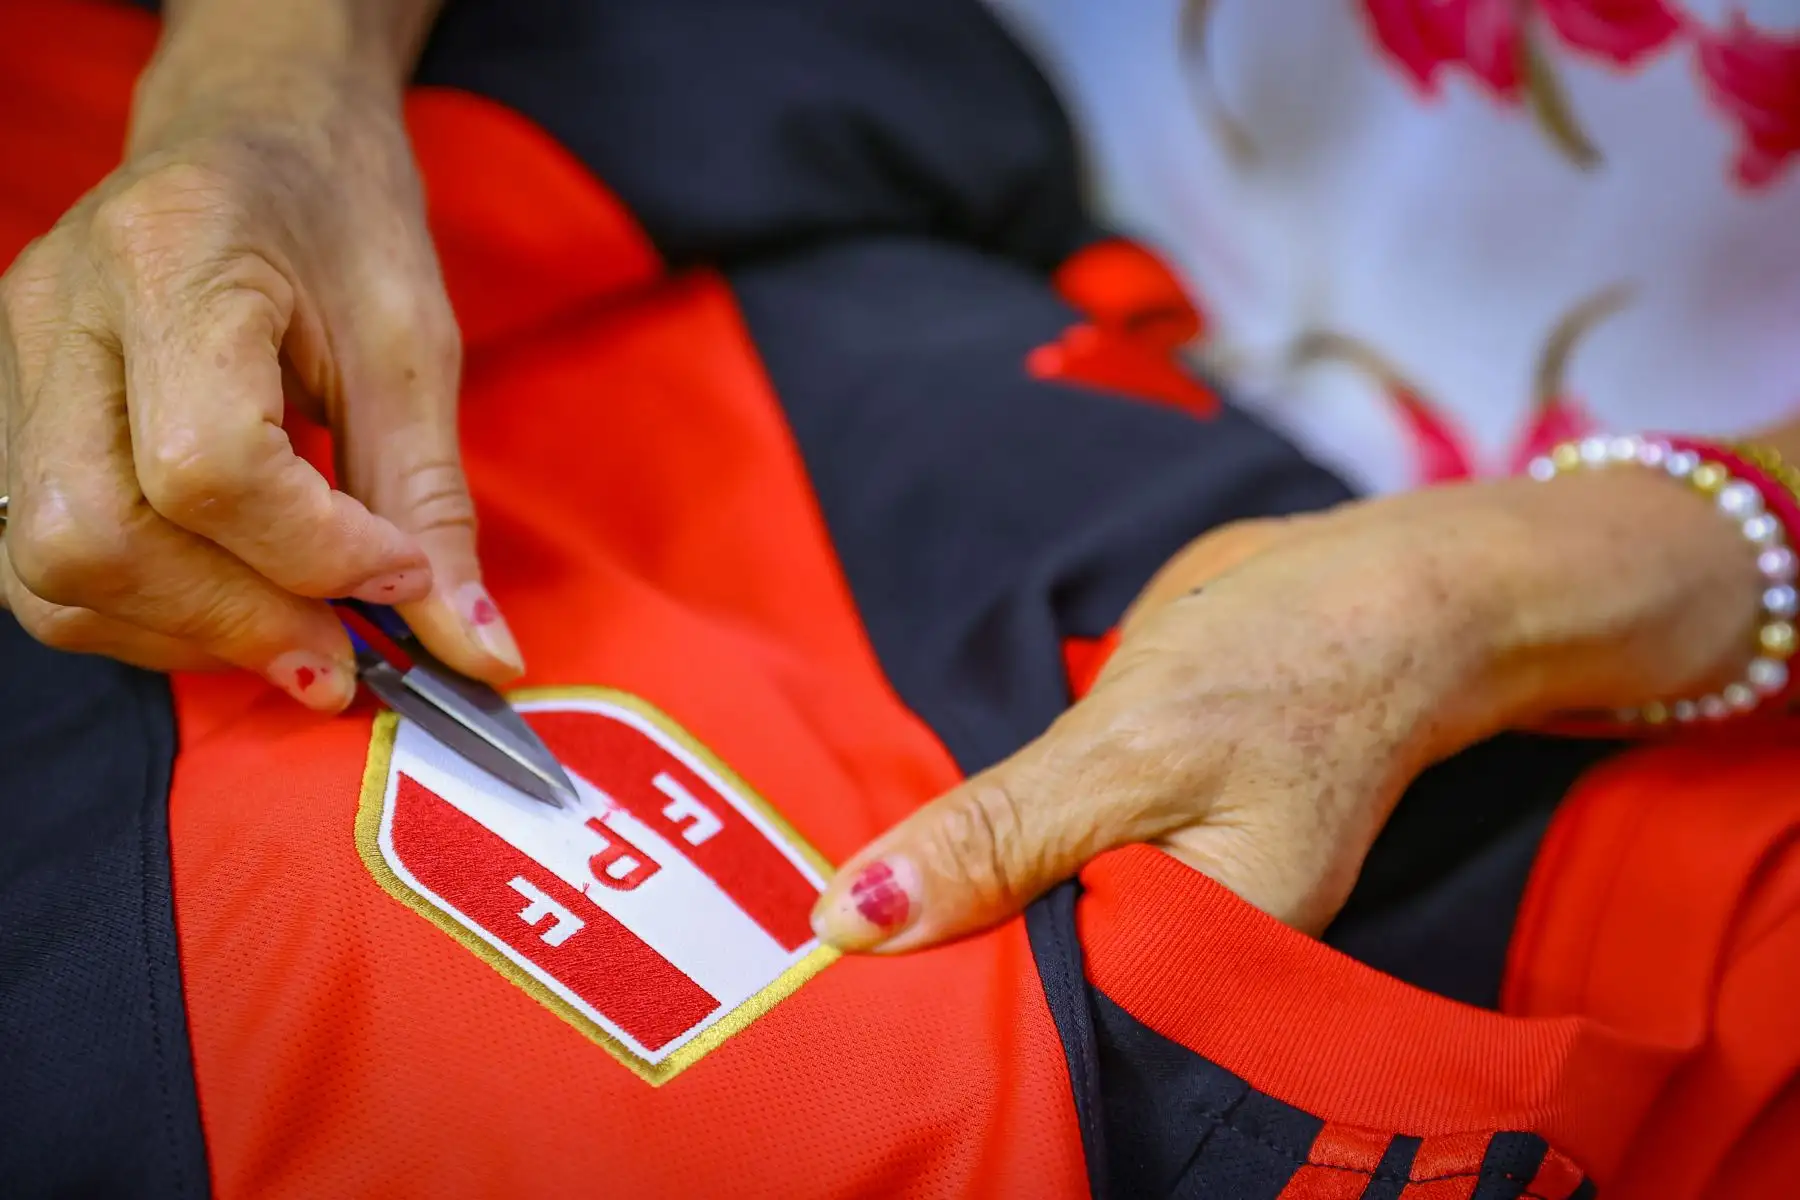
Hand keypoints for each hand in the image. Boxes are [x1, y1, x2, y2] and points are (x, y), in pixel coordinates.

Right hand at [0, 23, 515, 709]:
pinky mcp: (14, 412)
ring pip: (50, 569)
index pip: (208, 468)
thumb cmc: (341, 216)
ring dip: (183, 636)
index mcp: (171, 261)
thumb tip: (480, 658)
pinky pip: (41, 564)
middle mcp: (59, 313)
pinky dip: (143, 616)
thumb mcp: (413, 347)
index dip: (313, 555)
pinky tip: (232, 608)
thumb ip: (433, 509)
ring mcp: (16, 364)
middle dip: (235, 622)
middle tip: (343, 658)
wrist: (256, 130)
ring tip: (296, 640)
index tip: (399, 576)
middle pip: (97, 535)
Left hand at [810, 473, 1762, 950]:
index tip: (842, 956)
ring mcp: (1176, 898)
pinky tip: (952, 834)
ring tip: (875, 880)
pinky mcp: (1155, 843)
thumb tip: (852, 921)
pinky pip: (1056, 864)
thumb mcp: (1128, 750)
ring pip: (1036, 918)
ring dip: (967, 889)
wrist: (1386, 591)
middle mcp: (1194, 954)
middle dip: (947, 941)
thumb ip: (998, 841)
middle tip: (836, 916)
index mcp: (1207, 964)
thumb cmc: (1286, 657)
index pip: (1042, 1015)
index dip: (942, 985)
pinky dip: (1007, 845)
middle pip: (1033, 976)